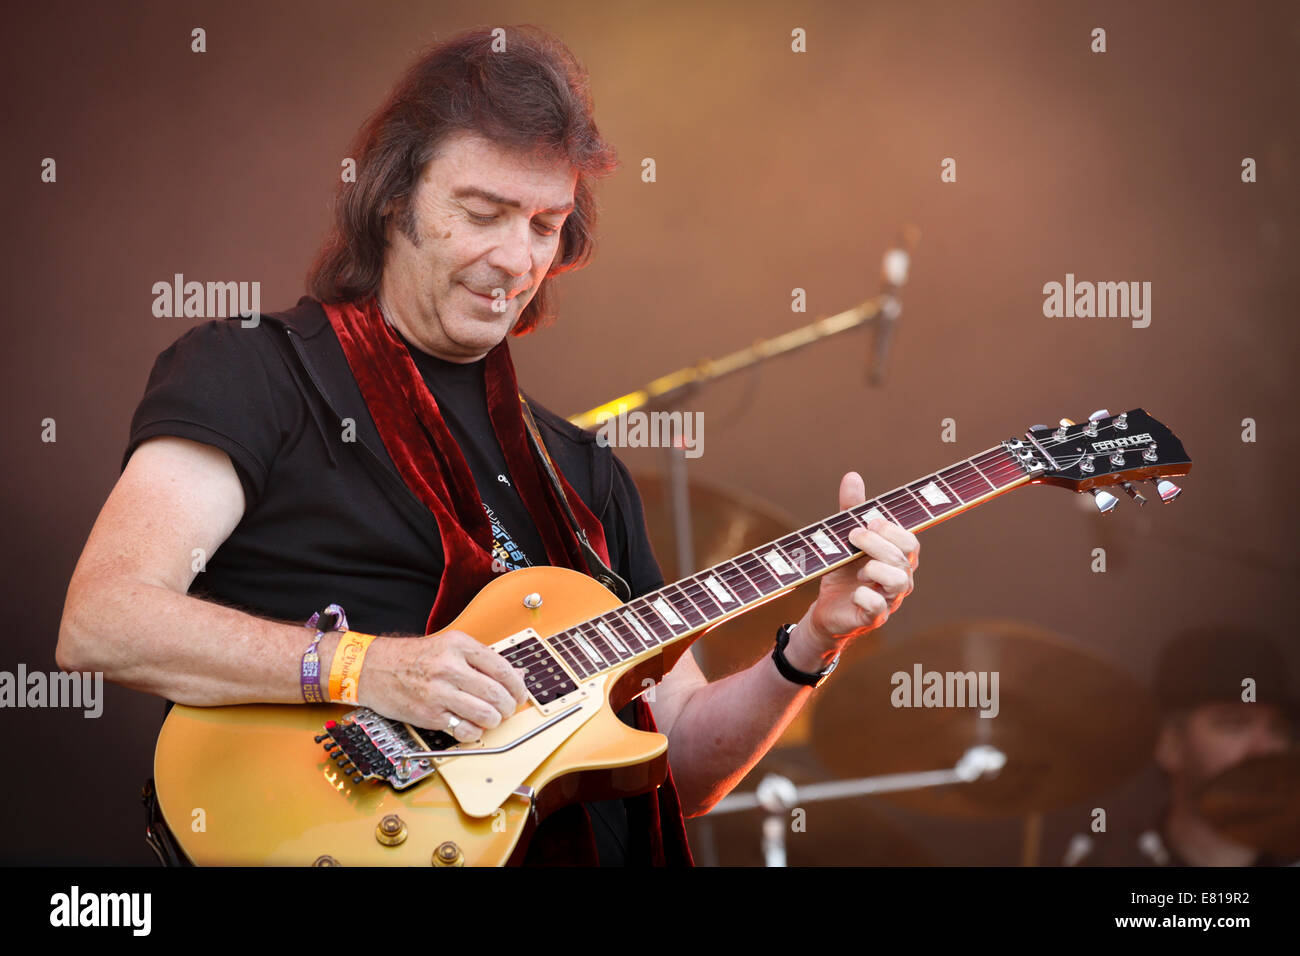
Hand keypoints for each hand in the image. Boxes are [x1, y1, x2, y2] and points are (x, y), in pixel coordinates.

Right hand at [356, 630, 529, 741]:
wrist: (372, 668)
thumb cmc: (411, 657)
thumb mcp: (448, 646)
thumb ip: (481, 660)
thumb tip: (516, 675)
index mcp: (458, 645)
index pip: (502, 667)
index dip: (517, 686)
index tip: (520, 693)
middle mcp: (449, 666)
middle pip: (497, 693)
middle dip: (509, 706)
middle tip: (507, 709)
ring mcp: (439, 691)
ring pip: (485, 714)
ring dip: (494, 720)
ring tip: (491, 718)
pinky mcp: (429, 714)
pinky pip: (464, 729)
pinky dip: (474, 732)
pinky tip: (471, 726)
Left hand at [794, 471, 918, 664]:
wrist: (825, 609)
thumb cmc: (843, 571)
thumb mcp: (844, 537)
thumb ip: (852, 509)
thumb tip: (853, 476)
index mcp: (898, 558)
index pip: (911, 541)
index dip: (892, 529)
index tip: (870, 522)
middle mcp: (900, 579)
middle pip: (903, 558)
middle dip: (877, 543)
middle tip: (853, 536)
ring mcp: (889, 600)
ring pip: (899, 582)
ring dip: (876, 568)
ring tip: (858, 568)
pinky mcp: (872, 618)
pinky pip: (879, 609)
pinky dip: (866, 596)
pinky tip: (855, 590)